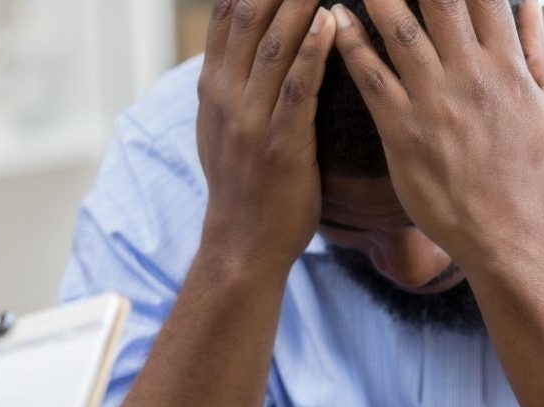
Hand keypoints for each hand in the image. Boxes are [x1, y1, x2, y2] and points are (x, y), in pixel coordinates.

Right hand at [196, 0, 336, 273]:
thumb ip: (233, 84)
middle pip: (247, 19)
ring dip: (296, 3)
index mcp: (213, 88)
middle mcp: (225, 96)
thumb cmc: (245, 185)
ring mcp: (249, 120)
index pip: (226, 16)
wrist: (242, 244)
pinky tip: (330, 22)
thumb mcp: (224, 127)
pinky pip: (296, 89)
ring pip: (271, 46)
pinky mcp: (279, 145)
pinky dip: (312, 52)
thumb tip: (244, 45)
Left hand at [331, 0, 543, 263]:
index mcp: (507, 65)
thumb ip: (538, 53)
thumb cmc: (524, 167)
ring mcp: (435, 102)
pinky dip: (352, 44)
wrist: (503, 229)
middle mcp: (472, 75)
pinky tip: (333, 18)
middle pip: (442, 0)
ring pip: (402, 30)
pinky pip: (372, 78)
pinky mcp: (403, 130)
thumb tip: (532, 3)